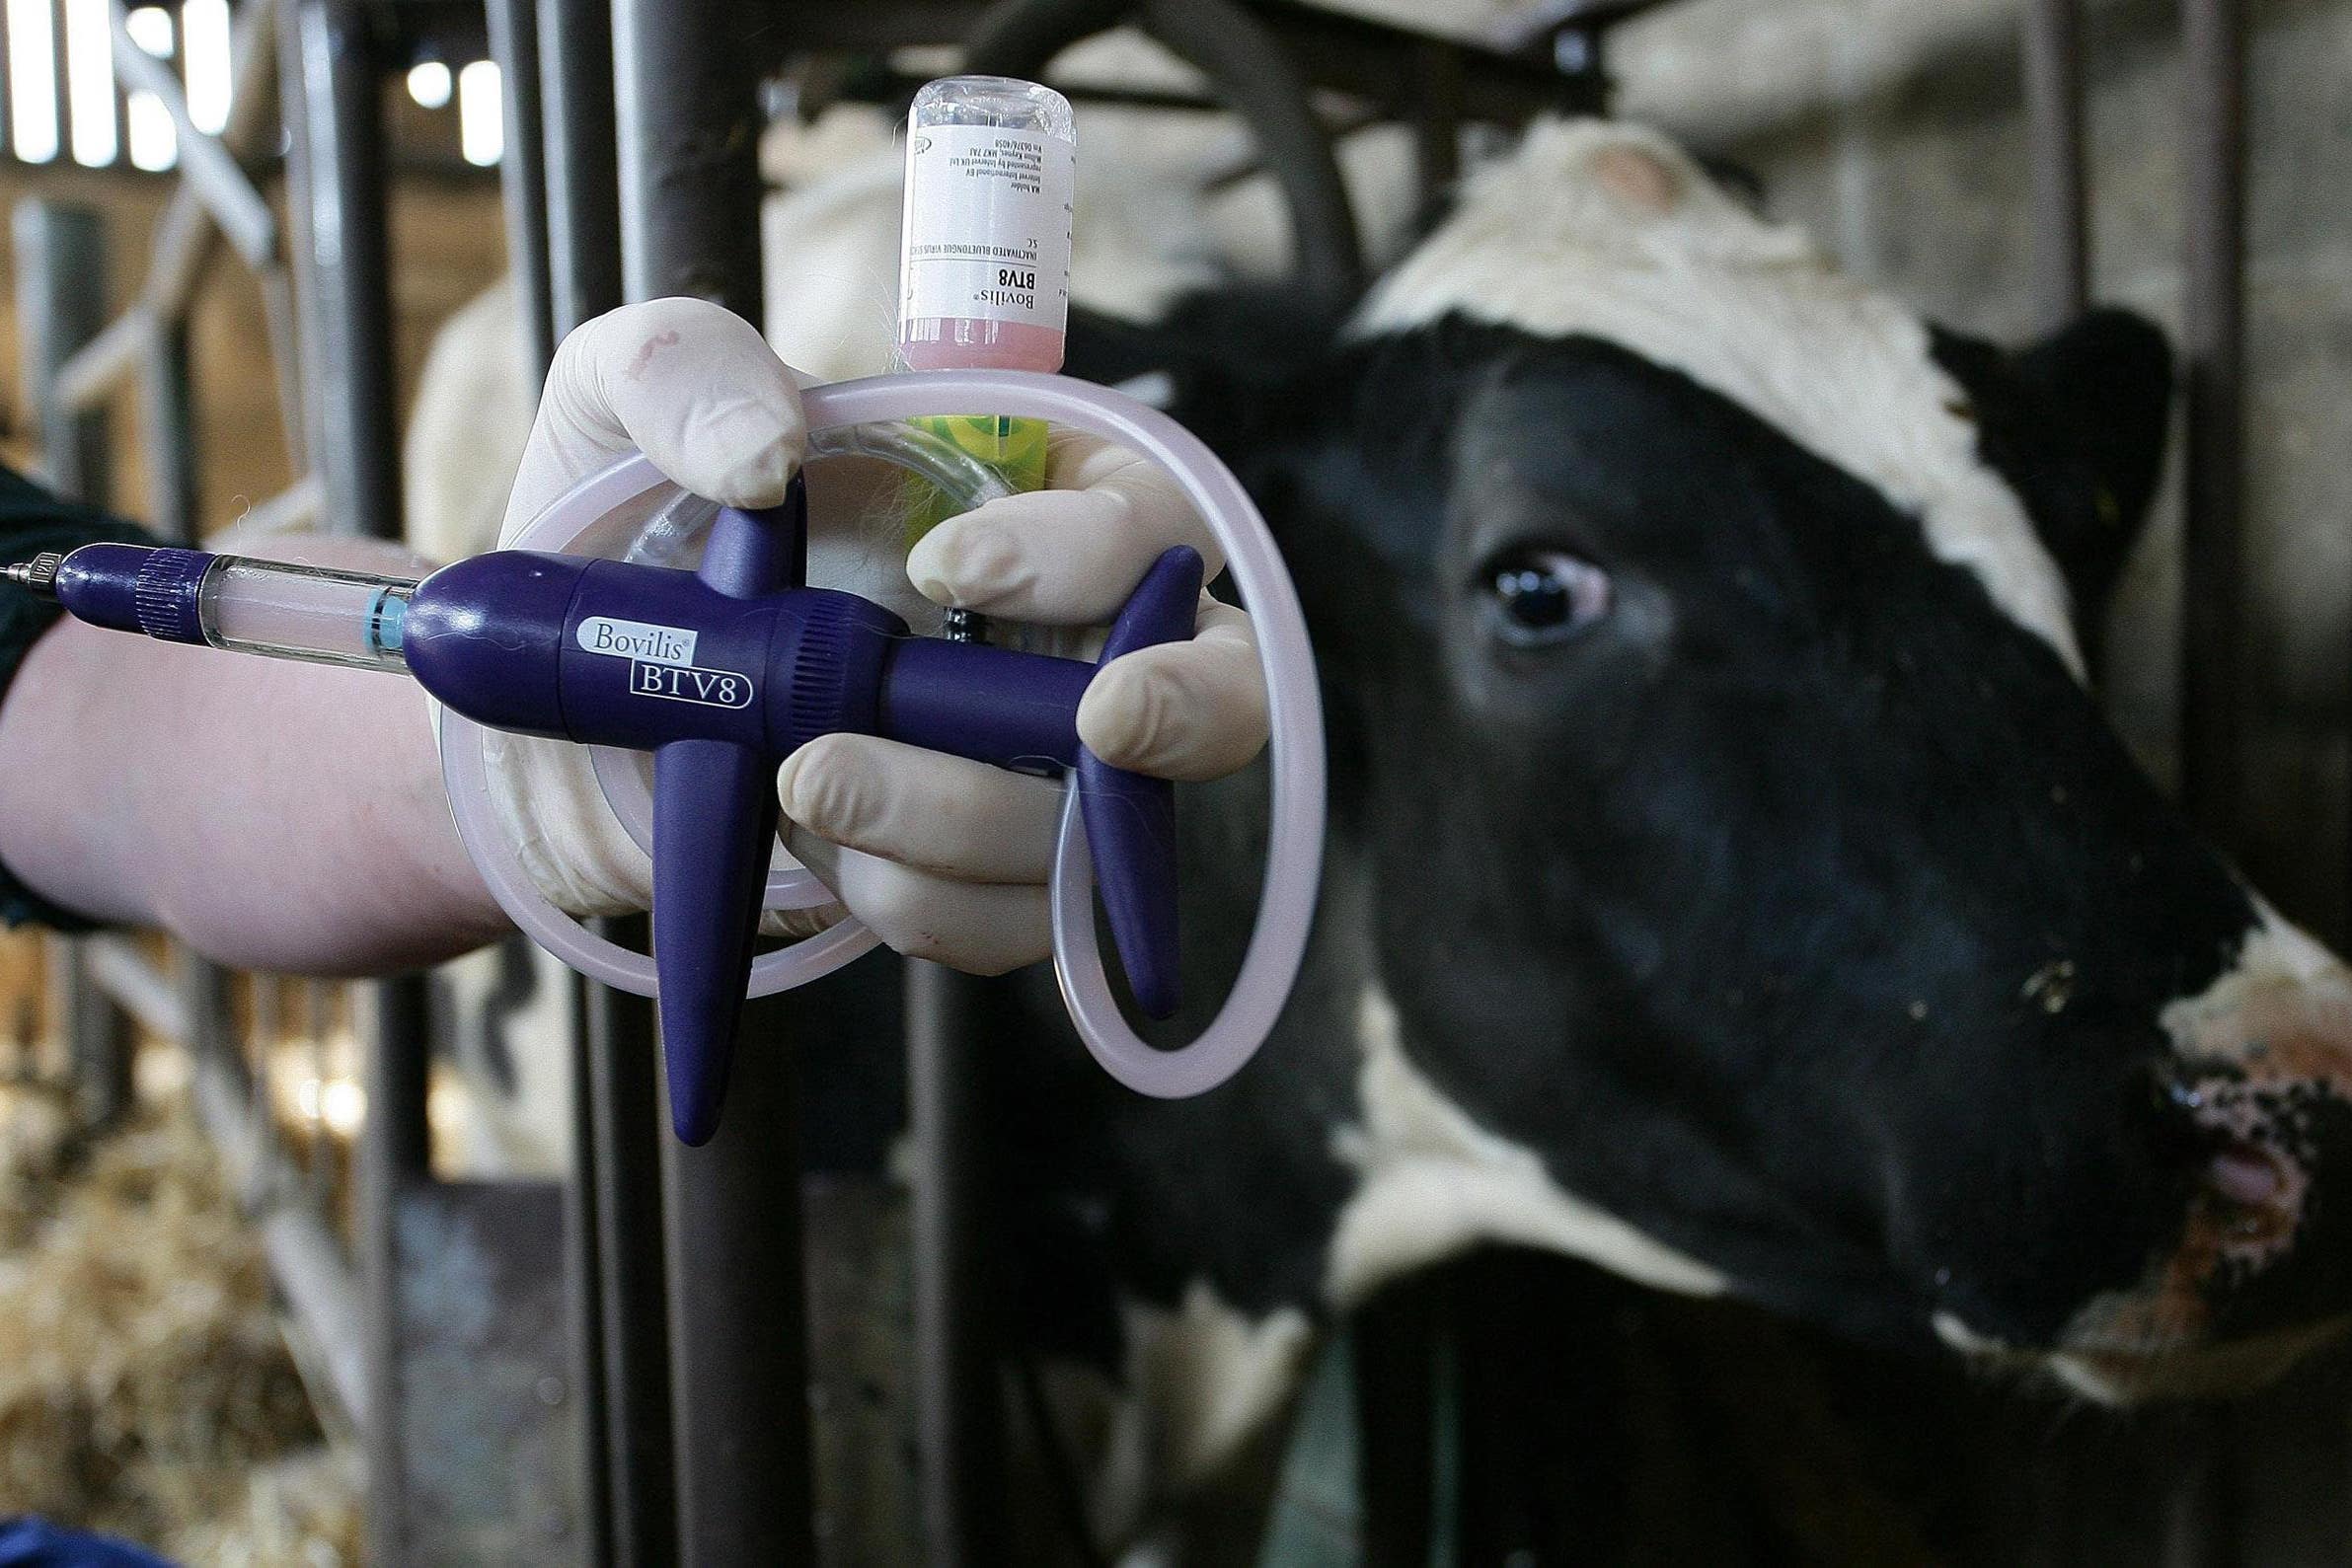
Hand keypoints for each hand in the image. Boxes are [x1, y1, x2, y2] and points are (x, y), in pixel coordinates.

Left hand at [483, 297, 1269, 972]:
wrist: (565, 715)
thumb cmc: (630, 534)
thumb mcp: (623, 400)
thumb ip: (682, 368)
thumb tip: (766, 451)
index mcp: (1030, 496)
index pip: (1140, 516)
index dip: (1083, 550)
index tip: (943, 571)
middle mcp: (1067, 637)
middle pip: (1222, 683)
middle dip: (1185, 708)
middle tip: (1103, 721)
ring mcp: (1038, 772)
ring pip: (1097, 827)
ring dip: (961, 815)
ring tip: (804, 784)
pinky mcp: (984, 879)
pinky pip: (1014, 922)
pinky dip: (919, 898)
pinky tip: (821, 854)